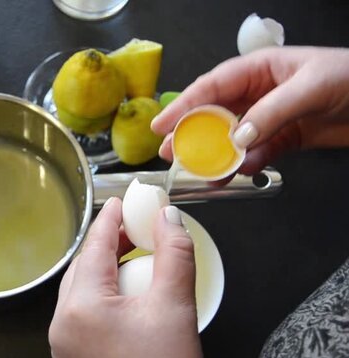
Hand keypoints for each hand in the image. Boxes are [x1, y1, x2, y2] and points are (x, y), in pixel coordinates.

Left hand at [49, 198, 201, 357]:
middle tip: (136, 229)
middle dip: (110, 244)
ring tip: (138, 258)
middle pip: (84, 267)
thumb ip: (174, 256)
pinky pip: (84, 313)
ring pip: (83, 290)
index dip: (109, 219)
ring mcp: (65, 342)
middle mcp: (62, 325)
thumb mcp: (176, 309)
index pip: (94, 247)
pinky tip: (129, 293)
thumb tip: (169, 219)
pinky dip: (104, 296)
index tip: (120, 202)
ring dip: (108, 270)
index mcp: (80, 308)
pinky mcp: (75, 354)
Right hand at [151, 46, 348, 174]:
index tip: (162, 126)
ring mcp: (269, 117)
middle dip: (191, 134)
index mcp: (258, 69)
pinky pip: (256, 153)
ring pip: (232, 138)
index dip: (183, 105)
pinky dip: (246, 164)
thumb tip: (237, 138)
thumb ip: (270, 112)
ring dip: (217, 155)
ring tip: (202, 172)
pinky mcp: (283, 138)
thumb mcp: (309, 88)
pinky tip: (239, 172)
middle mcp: (258, 92)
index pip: (211, 87)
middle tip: (172, 153)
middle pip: (214, 114)